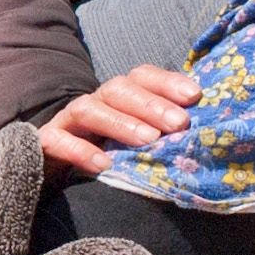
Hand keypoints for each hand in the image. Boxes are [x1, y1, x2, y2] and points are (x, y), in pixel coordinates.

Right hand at [37, 64, 199, 179]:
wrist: (54, 178)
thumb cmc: (106, 157)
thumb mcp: (136, 144)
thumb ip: (164, 136)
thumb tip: (207, 139)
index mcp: (119, 98)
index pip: (142, 77)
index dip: (167, 82)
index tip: (195, 96)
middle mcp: (95, 102)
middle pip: (119, 89)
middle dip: (151, 104)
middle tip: (179, 124)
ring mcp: (68, 121)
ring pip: (90, 109)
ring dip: (121, 122)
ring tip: (148, 140)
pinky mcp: (46, 143)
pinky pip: (59, 141)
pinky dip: (80, 150)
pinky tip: (103, 165)